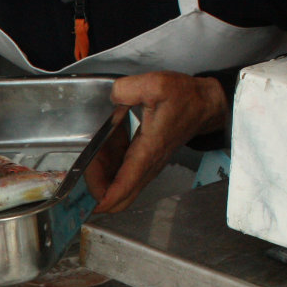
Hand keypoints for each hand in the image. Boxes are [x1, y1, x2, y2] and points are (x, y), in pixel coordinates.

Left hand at [86, 72, 229, 212]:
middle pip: (120, 196)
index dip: (103, 199)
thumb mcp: (156, 85)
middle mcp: (148, 165)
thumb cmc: (185, 97)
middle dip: (97, 192)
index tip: (86, 201)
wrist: (206, 103)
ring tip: (88, 157)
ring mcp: (148, 164)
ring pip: (121, 185)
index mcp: (147, 152)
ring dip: (102, 177)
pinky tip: (101, 149)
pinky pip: (125, 172)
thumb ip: (127, 89)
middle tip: (80, 176)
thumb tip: (112, 98)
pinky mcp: (148, 160)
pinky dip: (110, 167)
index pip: (123, 188)